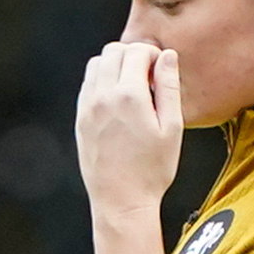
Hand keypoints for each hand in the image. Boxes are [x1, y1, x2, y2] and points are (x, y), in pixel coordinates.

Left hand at [75, 41, 182, 253]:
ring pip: (96, 64)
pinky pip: (87, 85)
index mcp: (129, 96)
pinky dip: (101, 81)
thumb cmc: (152, 170)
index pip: (137, 52)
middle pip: (113, 52)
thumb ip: (169, 87)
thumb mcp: (172, 128)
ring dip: (114, 66)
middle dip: (133, 56)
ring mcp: (88, 108)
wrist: (121, 202)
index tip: (161, 71)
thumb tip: (167, 56)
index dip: (153, 54)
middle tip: (148, 76)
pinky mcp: (80, 120)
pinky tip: (117, 100)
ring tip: (132, 86)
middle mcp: (103, 97)